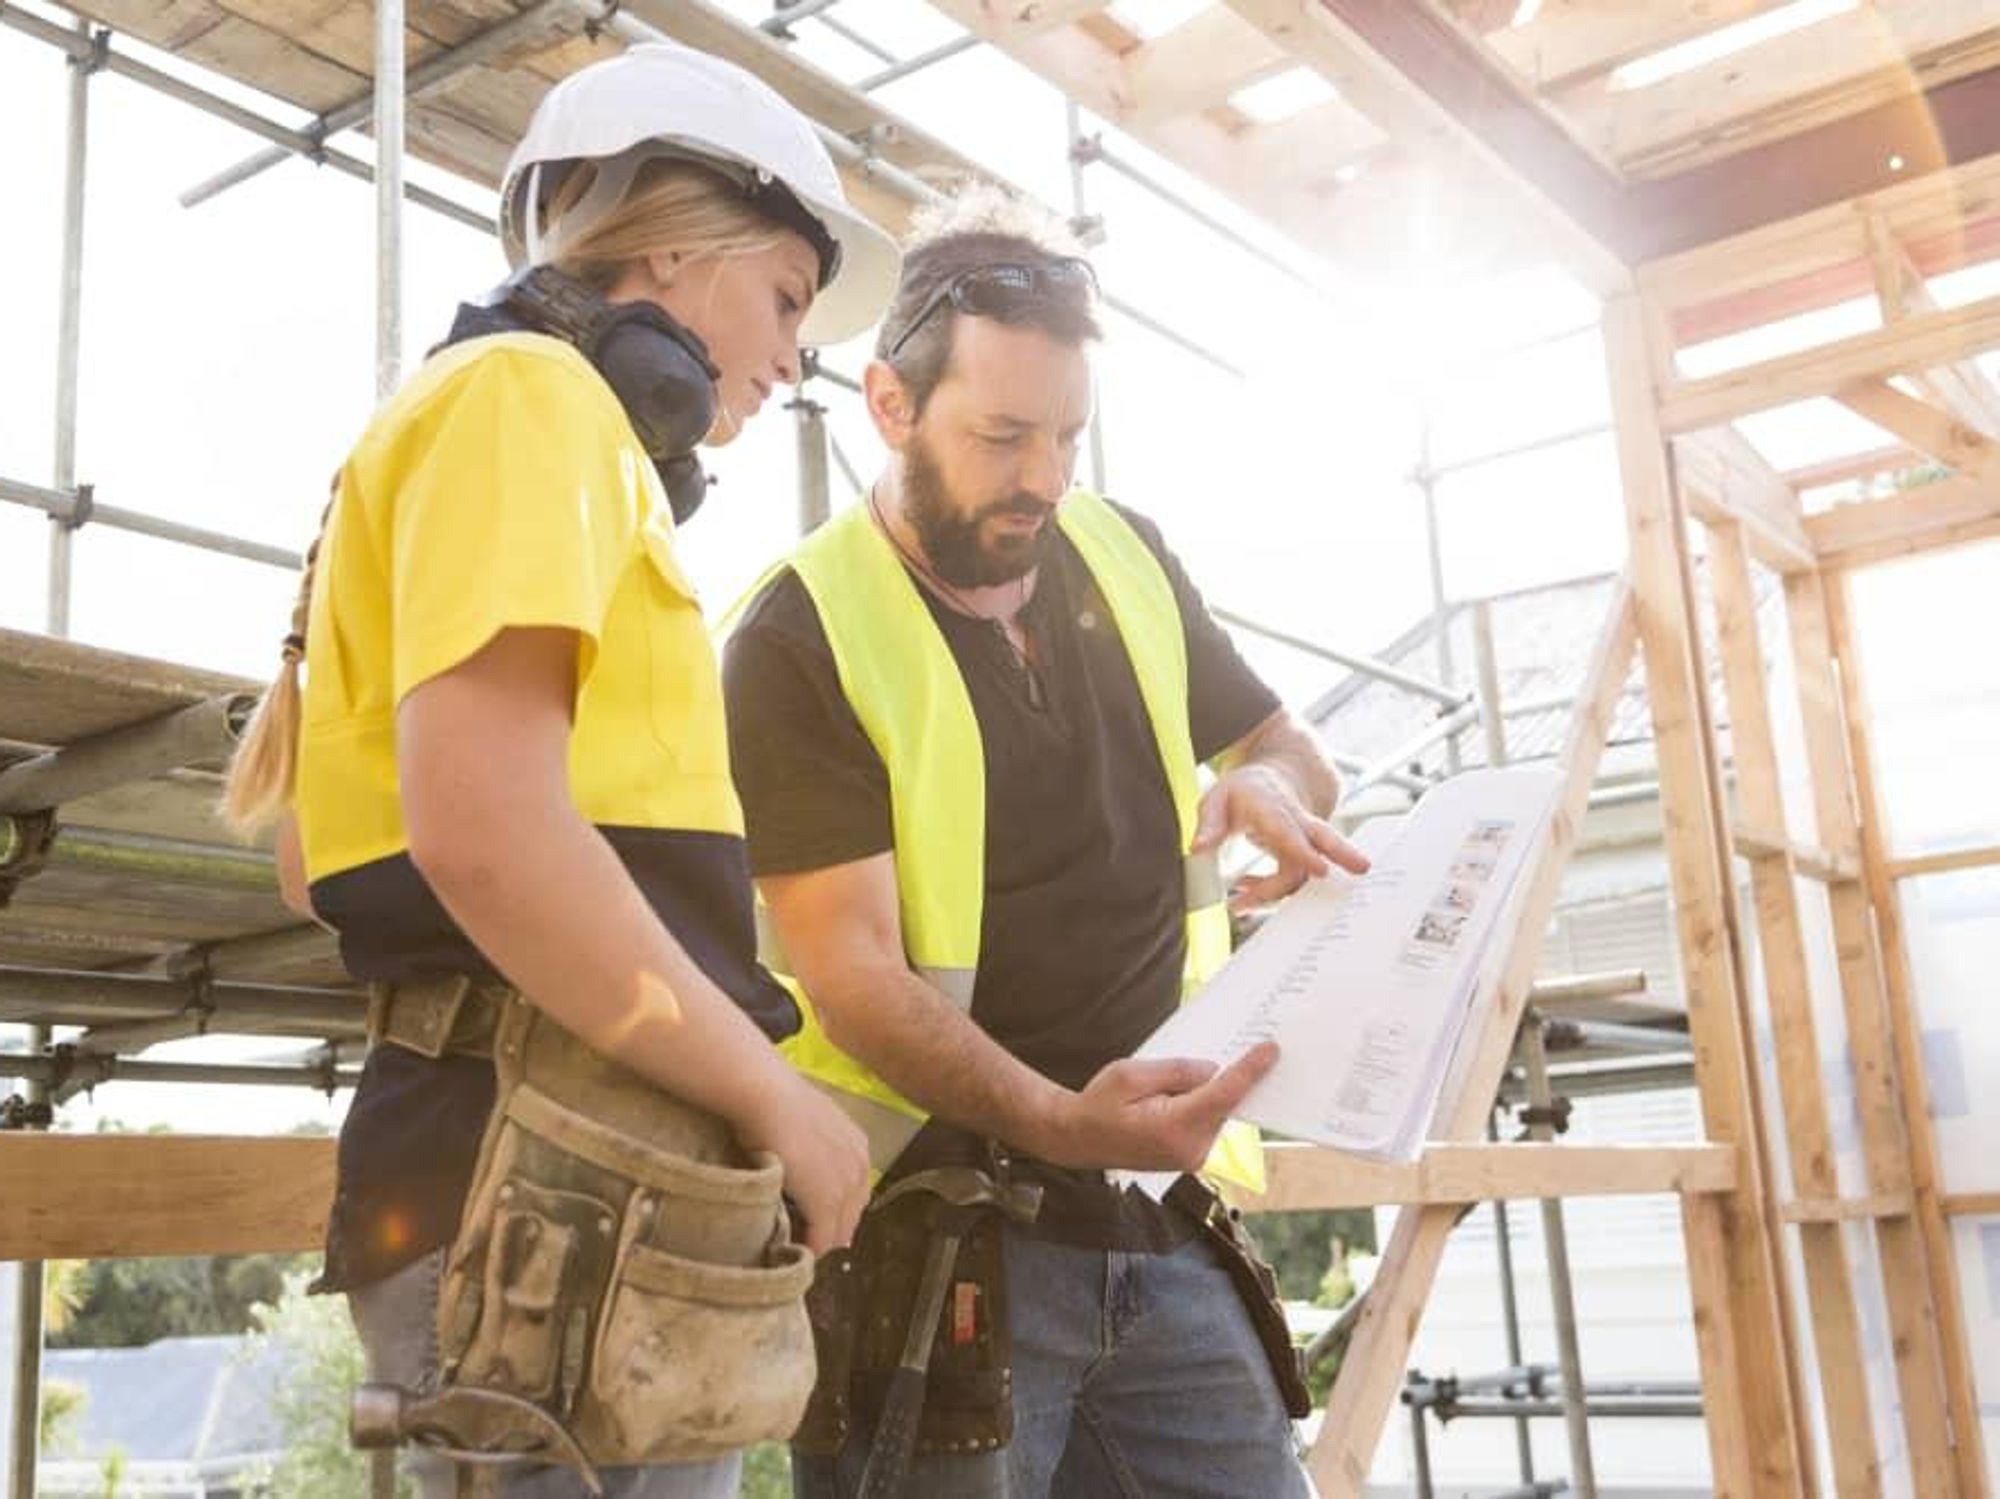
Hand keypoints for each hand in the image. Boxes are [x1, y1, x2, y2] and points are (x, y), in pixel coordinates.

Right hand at [735, 1074, 871, 1254]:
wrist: (766, 1095)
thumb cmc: (776, 1100)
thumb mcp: (808, 1122)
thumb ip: (816, 1147)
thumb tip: (804, 1165)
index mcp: (858, 1146)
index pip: (856, 1193)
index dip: (838, 1212)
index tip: (818, 1224)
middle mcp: (860, 1166)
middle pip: (851, 1215)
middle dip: (832, 1230)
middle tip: (807, 1241)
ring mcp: (846, 1185)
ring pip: (839, 1230)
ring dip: (821, 1241)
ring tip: (798, 1248)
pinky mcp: (826, 1201)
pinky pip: (823, 1237)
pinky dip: (810, 1248)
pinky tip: (793, 1252)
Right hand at [1037, 1041, 1278, 1172]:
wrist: (1076, 1138)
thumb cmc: (1098, 1105)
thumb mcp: (1131, 1074)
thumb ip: (1176, 1071)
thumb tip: (1212, 1069)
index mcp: (1175, 1128)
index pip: (1224, 1094)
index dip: (1250, 1070)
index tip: (1271, 1050)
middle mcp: (1190, 1150)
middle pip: (1224, 1105)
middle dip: (1230, 1077)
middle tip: (1243, 1048)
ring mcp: (1190, 1158)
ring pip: (1216, 1114)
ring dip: (1211, 1093)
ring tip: (1190, 1074)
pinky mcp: (1189, 1157)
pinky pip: (1206, 1123)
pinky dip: (1203, 1105)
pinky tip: (1186, 1091)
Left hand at [1193, 765, 1369, 911]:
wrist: (1271, 778)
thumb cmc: (1244, 790)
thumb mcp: (1216, 798)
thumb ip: (1209, 823)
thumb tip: (1199, 849)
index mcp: (1274, 807)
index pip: (1292, 831)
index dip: (1305, 851)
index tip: (1320, 868)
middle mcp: (1296, 822)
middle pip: (1325, 840)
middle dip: (1343, 855)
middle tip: (1361, 869)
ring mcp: (1304, 837)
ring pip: (1312, 866)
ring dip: (1280, 892)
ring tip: (1242, 902)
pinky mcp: (1305, 851)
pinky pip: (1295, 875)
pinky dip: (1272, 888)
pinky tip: (1247, 891)